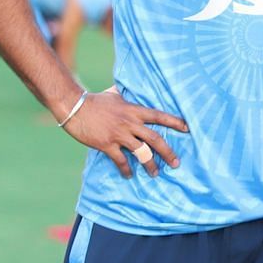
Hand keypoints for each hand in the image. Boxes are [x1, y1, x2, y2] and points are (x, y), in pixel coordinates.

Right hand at [62, 90, 187, 178]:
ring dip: (150, 165)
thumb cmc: (95, 101)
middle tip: (176, 163)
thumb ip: (126, 95)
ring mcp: (119, 134)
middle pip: (155, 139)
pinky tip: (129, 175)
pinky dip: (126, 169)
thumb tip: (131, 86)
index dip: (175, 122)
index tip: (188, 128)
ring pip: (141, 152)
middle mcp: (130, 123)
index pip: (159, 116)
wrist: (74, 107)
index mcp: (134, 110)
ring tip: (156, 173)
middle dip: (168, 152)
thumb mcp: (115, 94)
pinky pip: (120, 160)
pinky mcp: (106, 144)